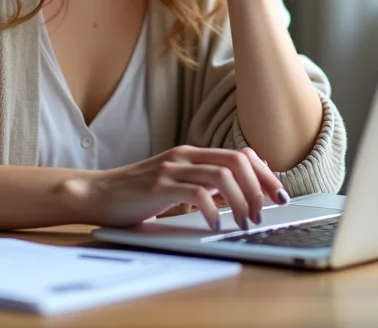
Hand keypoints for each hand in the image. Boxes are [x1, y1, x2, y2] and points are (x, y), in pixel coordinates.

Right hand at [59, 145, 289, 231]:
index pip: (240, 154)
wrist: (98, 193)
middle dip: (259, 187)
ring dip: (241, 200)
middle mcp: (184, 156)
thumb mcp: (176, 185)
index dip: (264, 173)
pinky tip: (215, 223)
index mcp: (191, 154)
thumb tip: (240, 194)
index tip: (278, 195)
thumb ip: (204, 185)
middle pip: (237, 161)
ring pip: (222, 175)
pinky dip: (212, 209)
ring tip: (244, 222)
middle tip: (264, 212)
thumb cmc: (137, 194)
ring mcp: (171, 168)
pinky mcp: (159, 186)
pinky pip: (196, 193)